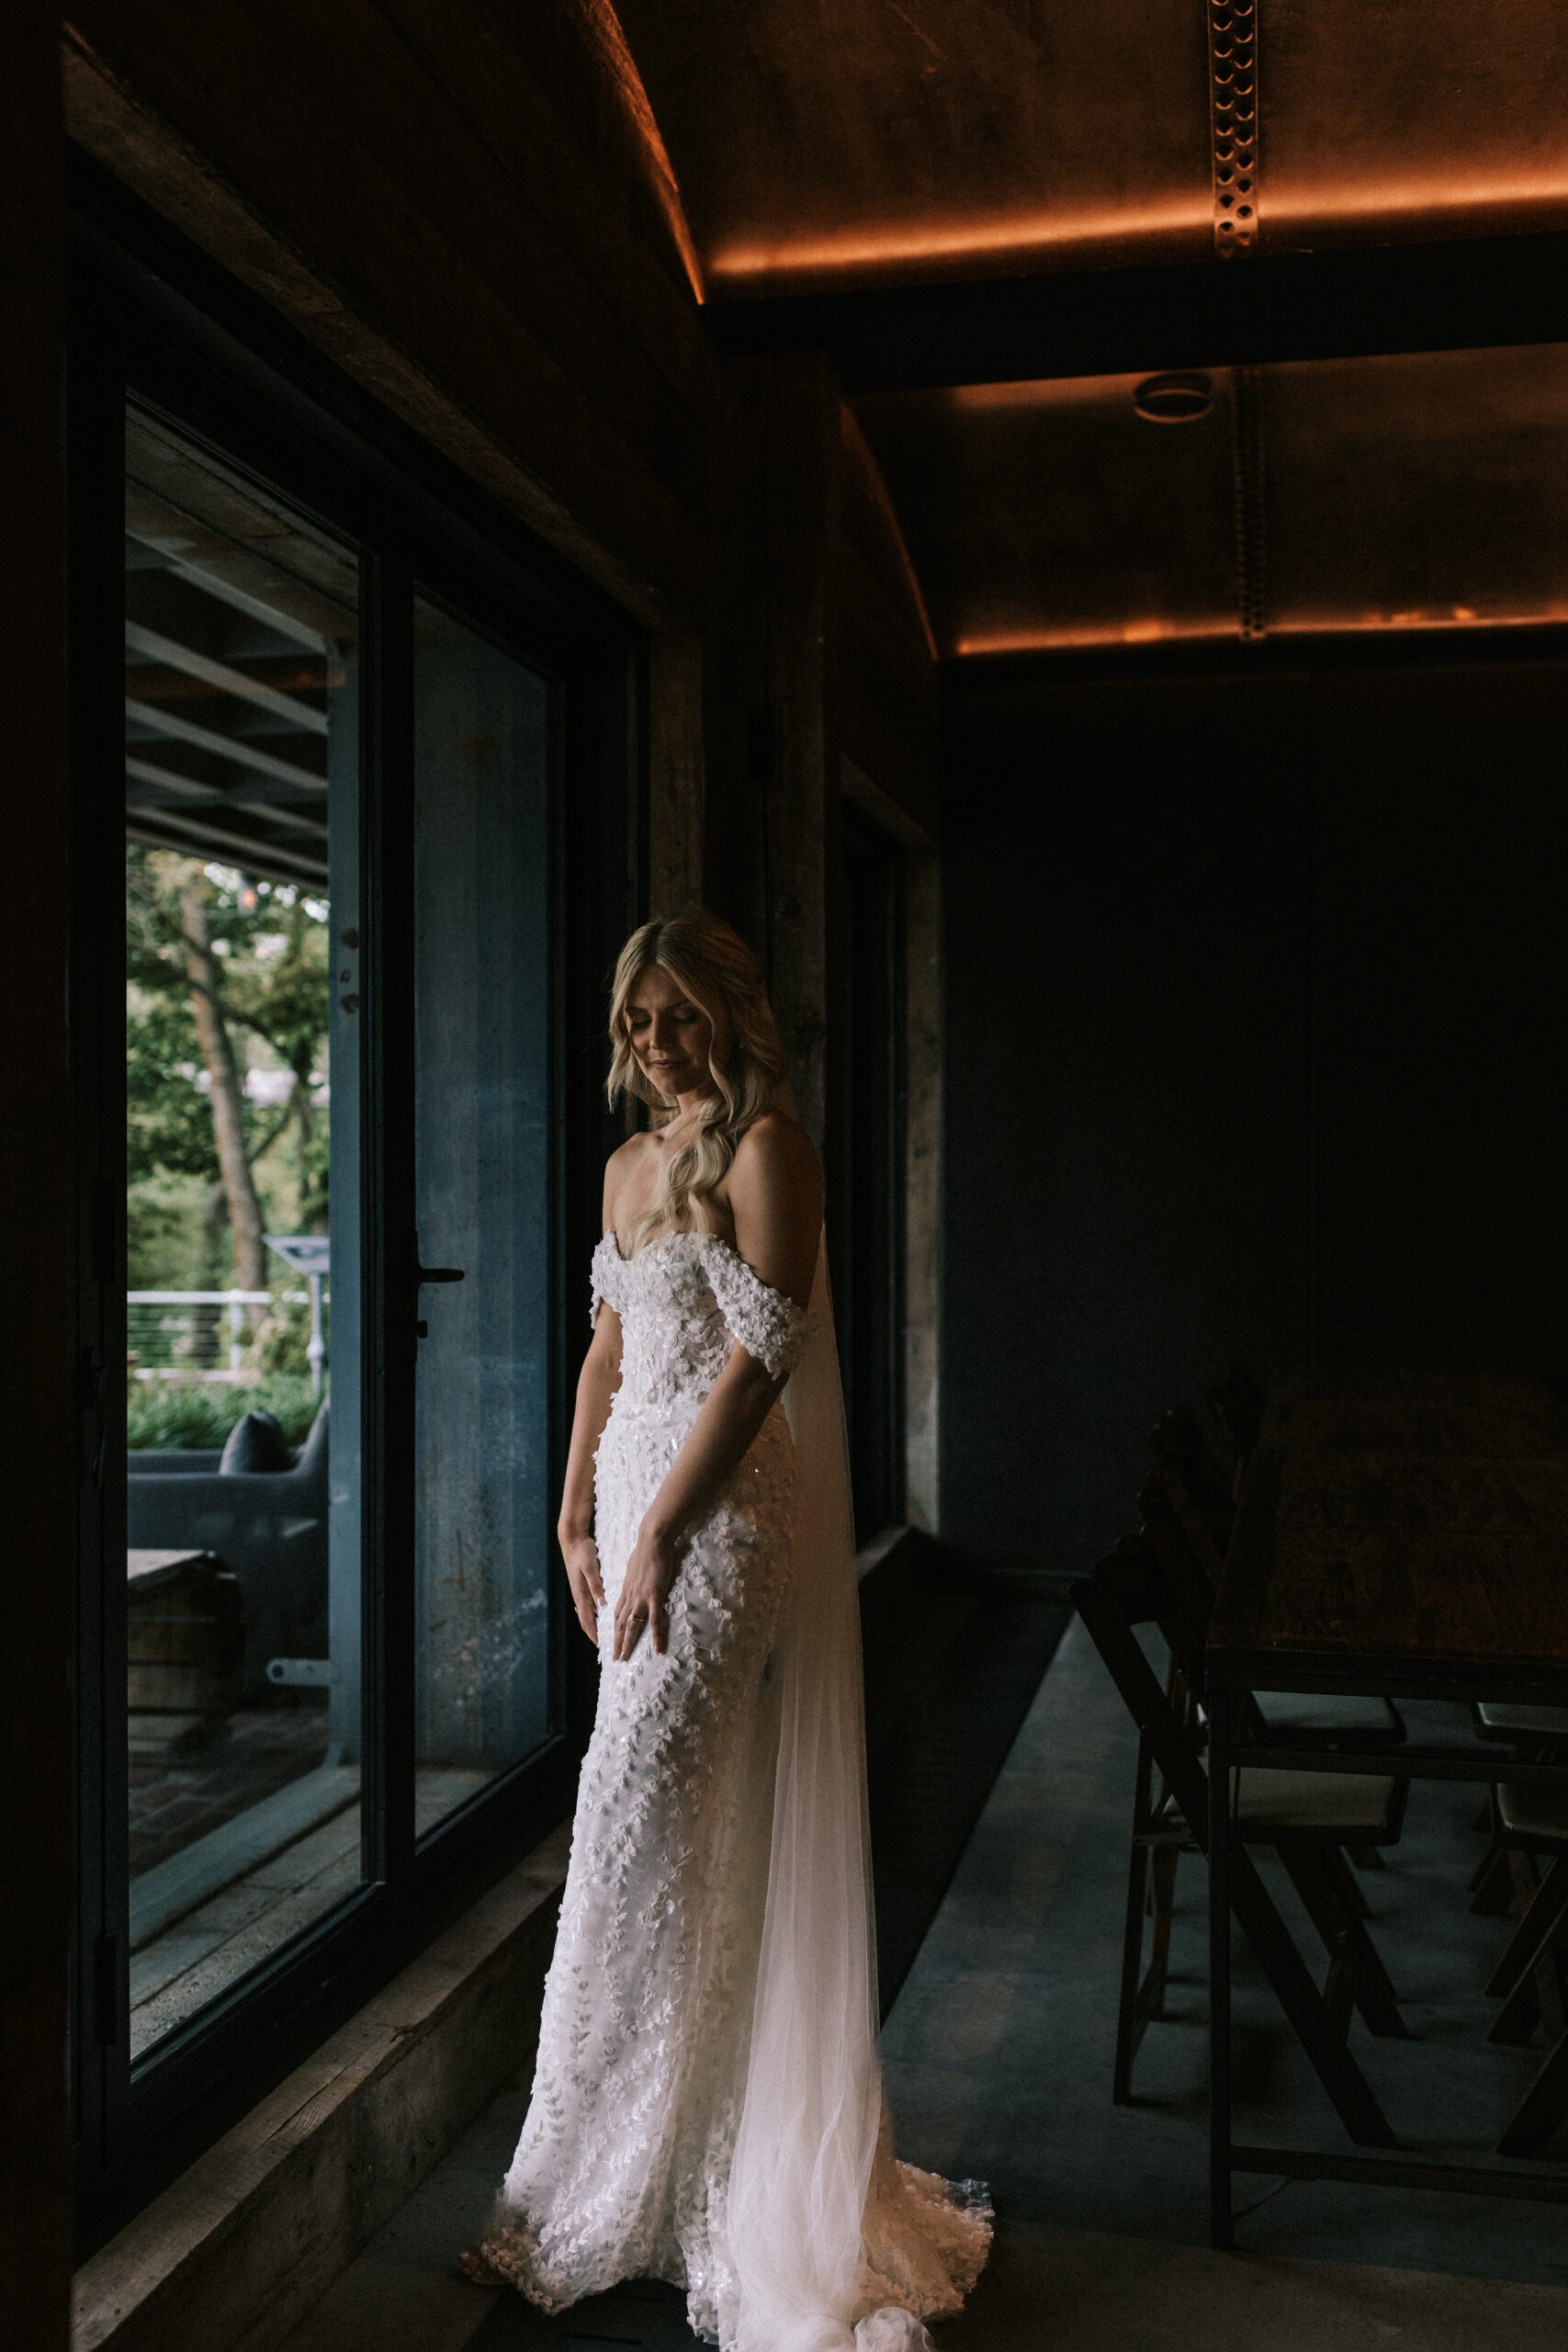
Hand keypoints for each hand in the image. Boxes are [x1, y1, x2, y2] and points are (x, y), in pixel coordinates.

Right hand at [560, 1530, 605, 1645]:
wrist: (572, 1540)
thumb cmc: (581, 1552)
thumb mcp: (590, 1568)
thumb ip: (596, 1586)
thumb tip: (601, 1605)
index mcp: (581, 1594)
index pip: (587, 1621)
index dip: (593, 1634)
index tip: (601, 1646)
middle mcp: (580, 1595)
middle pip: (587, 1620)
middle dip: (594, 1633)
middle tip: (605, 1645)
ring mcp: (581, 1590)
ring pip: (589, 1613)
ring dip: (596, 1624)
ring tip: (606, 1633)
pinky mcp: (584, 1584)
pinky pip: (591, 1603)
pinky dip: (597, 1612)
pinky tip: (604, 1613)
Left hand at [613, 1522, 678, 1660]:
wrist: (652, 1540)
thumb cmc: (646, 1550)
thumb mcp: (635, 1566)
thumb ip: (634, 1577)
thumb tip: (635, 1580)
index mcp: (626, 1590)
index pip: (616, 1614)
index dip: (613, 1629)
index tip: (611, 1641)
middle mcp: (630, 1596)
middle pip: (620, 1624)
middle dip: (616, 1643)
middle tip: (615, 1659)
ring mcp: (641, 1597)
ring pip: (631, 1626)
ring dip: (627, 1644)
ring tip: (625, 1658)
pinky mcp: (654, 1596)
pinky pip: (655, 1621)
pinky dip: (655, 1636)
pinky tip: (657, 1648)